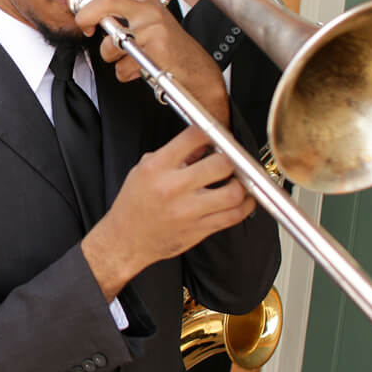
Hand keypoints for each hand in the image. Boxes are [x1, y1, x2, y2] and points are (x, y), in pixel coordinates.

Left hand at [59, 0, 229, 124]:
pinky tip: (139, 70)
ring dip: (111, 56)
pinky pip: (124, 65)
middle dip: (85, 14)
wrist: (197, 72)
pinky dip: (125, 73)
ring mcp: (154, 27)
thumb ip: (119, 16)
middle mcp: (149, 9)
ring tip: (126, 59)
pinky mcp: (157, 48)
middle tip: (83, 27)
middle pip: (107, 0)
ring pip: (112, 39)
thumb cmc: (167, 50)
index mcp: (144, 1)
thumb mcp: (144, 25)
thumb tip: (86, 13)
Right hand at [82, 125, 256, 298]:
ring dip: (242, 183)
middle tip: (229, 160)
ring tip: (238, 179)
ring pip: (234, 193)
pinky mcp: (199, 230)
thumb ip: (174, 155)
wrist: (126, 240)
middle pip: (221, 164)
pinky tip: (243, 198)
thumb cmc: (133, 204)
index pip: (194, 137)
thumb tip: (204, 145)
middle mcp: (173, 188)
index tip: (216, 136)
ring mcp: (188, 211)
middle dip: (230, 158)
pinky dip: (245, 205)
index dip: (211, 132)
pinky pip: (234, 216)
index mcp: (156, 168)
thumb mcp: (143, 170)